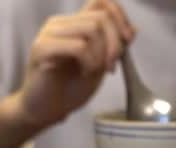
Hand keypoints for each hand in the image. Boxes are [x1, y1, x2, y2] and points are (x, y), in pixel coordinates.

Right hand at [6, 0, 135, 128]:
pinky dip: (89, 62)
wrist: (46, 110)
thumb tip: (134, 29)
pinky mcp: (41, 49)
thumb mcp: (100, 65)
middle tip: (111, 67)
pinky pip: (78, 46)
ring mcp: (49, 33)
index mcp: (74, 24)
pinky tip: (84, 74)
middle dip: (115, 44)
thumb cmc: (69, 88)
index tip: (128, 40)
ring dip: (101, 54)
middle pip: (101, 17)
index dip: (120, 17)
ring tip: (95, 71)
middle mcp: (60, 23)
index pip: (102, 1)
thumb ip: (114, 47)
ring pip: (91, 28)